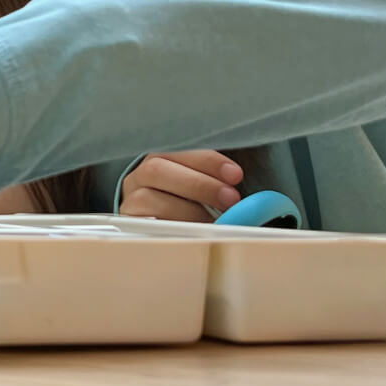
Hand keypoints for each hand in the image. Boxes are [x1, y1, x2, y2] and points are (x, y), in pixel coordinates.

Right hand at [118, 150, 244, 222]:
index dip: (207, 160)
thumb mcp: (205, 186)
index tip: (236, 175)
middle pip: (157, 170)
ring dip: (186, 210)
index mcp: (160, 157)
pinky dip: (171, 230)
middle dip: (198, 184)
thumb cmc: (190, 205)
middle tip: (230, 200)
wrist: (159, 228)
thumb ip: (222, 182)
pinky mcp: (129, 226)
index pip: (178, 149)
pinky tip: (193, 235)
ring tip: (214, 222)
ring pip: (148, 198)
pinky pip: (143, 226)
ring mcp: (130, 201)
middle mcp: (139, 176)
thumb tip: (255, 195)